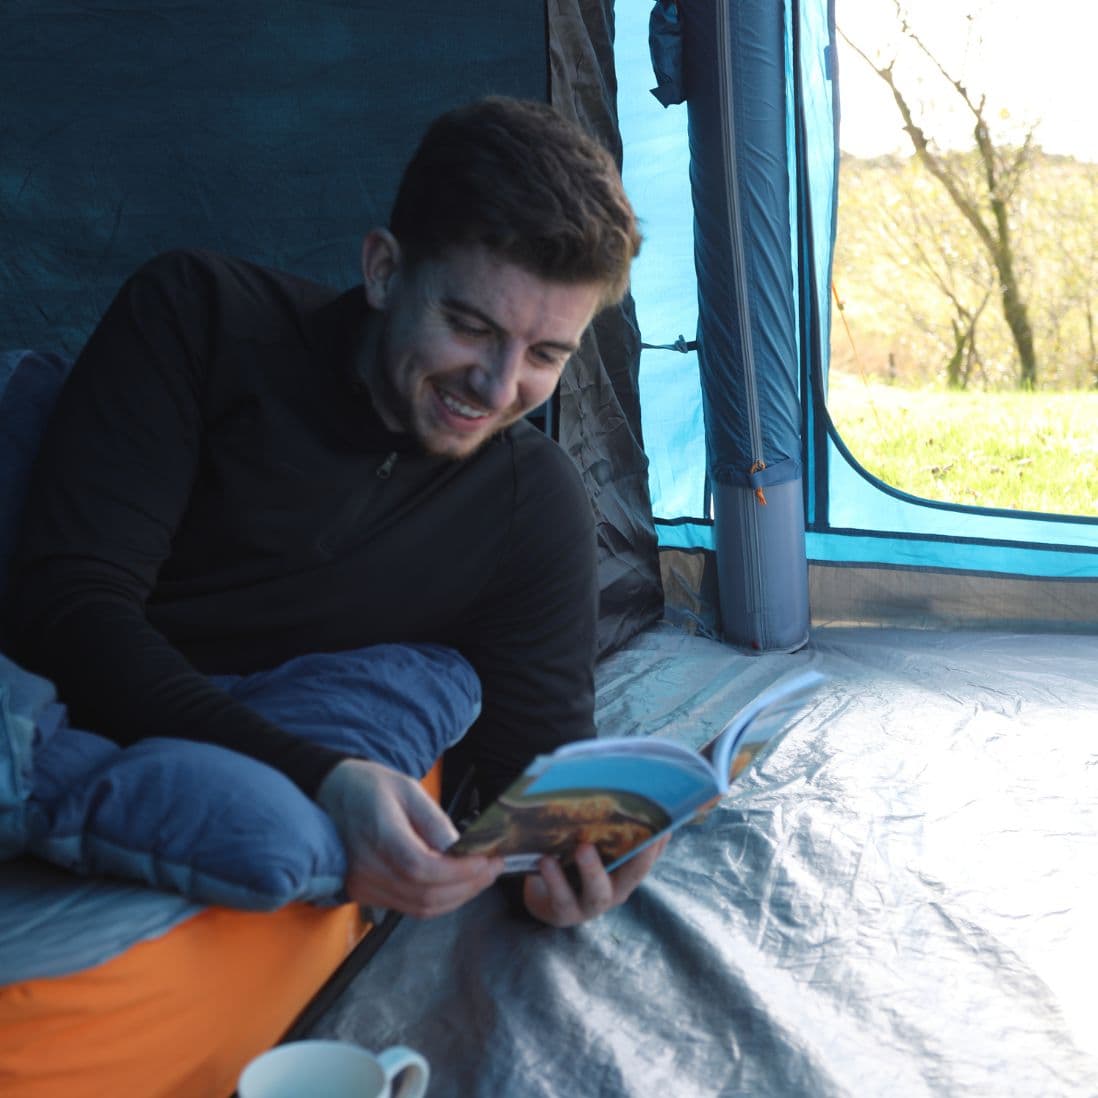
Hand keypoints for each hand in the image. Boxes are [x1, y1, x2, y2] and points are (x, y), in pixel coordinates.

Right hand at [316, 759, 502, 917]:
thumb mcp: (407, 788)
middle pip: (425, 895)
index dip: (459, 872)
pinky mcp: (364, 893)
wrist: (332, 794)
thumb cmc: (369, 786)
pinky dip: (438, 900)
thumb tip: (460, 849)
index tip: (487, 860)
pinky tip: (456, 884)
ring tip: (481, 877)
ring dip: (457, 897)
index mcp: (379, 834)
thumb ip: (434, 821)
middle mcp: (367, 867)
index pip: (421, 869)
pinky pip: (407, 907)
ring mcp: (363, 885)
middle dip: (468, 886)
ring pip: (419, 908)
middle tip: (493, 869)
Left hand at [522, 834, 669, 927]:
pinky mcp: (564, 913)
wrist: (540, 896)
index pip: (647, 858)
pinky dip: (554, 879)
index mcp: (625, 874)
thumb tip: (615, 790)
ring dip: (592, 869)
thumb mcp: (591, 847)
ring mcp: (590, 906)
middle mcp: (614, 892)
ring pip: (596, 892)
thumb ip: (604, 829)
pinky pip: (561, 897)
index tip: (666, 827)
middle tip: (643, 839)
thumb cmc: (571, 862)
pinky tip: (546, 860)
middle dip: (640, 858)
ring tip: (583, 848)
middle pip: (632, 876)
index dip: (658, 845)